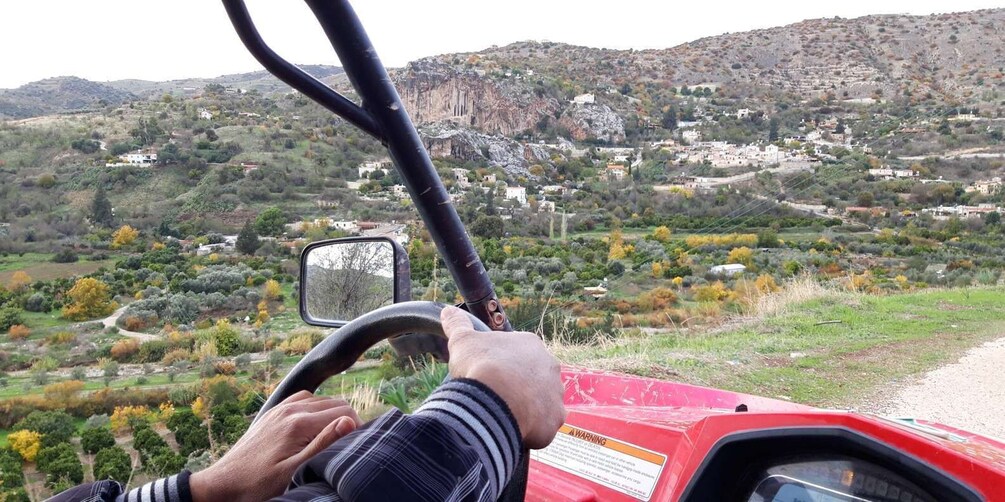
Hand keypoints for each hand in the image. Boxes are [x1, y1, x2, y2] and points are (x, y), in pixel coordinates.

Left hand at [189, 391, 360, 501]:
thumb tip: (349, 421)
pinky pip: (303, 399)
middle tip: (346, 445)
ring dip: (332, 414)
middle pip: (336, 403)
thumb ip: (323, 444)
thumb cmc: (258, 485)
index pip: (345, 412)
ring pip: (321, 400)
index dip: (358, 428)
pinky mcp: (273, 413)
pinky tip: (314, 424)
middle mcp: (291, 409)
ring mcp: (280, 408)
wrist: (223, 485)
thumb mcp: (295, 470)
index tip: (355, 447)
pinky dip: (315, 408)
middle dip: (347, 421)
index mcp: (299, 422)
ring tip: (332, 438)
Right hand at [441, 306, 565, 448]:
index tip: (488, 374)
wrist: (494, 399)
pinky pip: (544, 426)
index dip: (502, 365)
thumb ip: (457, 325)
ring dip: (527, 408)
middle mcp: (549, 366)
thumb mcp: (462, 341)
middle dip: (518, 387)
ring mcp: (555, 393)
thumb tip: (448, 311)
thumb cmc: (480, 366)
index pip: (519, 354)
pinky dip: (531, 430)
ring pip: (541, 402)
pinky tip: (513, 431)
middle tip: (496, 397)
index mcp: (530, 344)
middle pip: (533, 378)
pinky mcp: (555, 418)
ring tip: (503, 417)